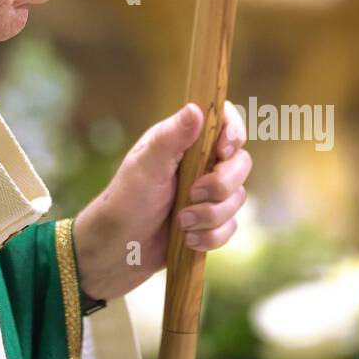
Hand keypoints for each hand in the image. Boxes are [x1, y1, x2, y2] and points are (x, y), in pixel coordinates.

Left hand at [72, 100, 250, 300]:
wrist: (118, 251)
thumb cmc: (125, 201)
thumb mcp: (146, 166)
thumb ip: (172, 138)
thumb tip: (195, 108)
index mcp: (183, 142)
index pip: (224, 122)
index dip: (232, 134)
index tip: (221, 152)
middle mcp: (199, 164)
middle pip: (240, 163)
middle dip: (220, 185)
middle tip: (191, 195)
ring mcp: (206, 194)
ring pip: (237, 198)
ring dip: (210, 215)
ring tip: (181, 222)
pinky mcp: (209, 222)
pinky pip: (230, 227)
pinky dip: (210, 236)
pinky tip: (186, 239)